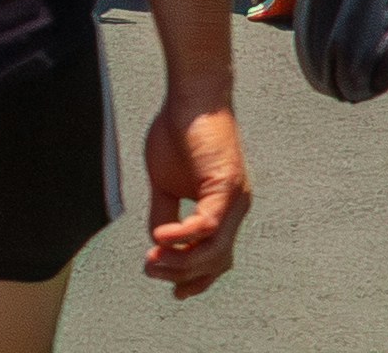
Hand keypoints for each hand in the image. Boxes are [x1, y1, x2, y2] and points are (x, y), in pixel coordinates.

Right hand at [142, 89, 247, 294]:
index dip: (197, 279)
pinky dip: (184, 235)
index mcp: (223, 209)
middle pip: (216, 261)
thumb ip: (165, 212)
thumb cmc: (179, 130)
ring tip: (153, 259)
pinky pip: (208, 223)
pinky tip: (159, 237)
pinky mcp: (226, 185)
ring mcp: (235, 199)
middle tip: (151, 270)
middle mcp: (236, 209)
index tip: (174, 291)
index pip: (216, 257)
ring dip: (182, 261)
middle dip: (183, 274)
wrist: (192, 95)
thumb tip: (159, 242)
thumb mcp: (165, 181)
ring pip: (215, 249)